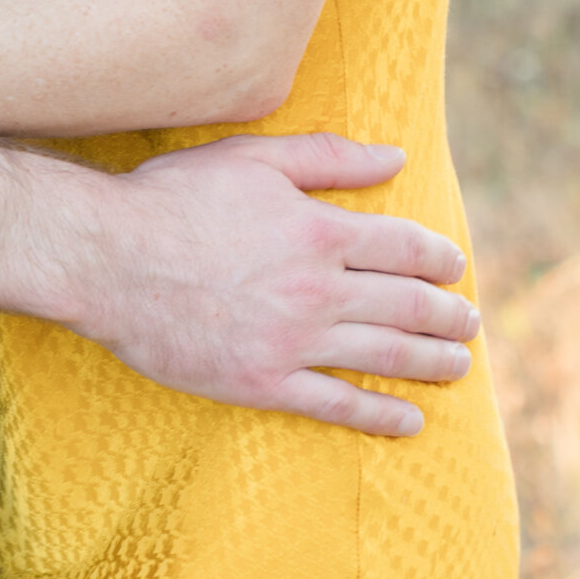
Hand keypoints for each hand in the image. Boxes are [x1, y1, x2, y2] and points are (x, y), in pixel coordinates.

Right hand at [60, 132, 477, 436]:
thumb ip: (328, 156)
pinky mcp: (264, 383)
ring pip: (384, 357)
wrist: (109, 257)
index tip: (455, 265)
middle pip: (406, 306)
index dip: (437, 257)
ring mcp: (293, 341)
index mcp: (318, 230)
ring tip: (458, 364)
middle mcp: (316, 289)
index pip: (403, 246)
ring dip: (432, 363)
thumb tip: (395, 157)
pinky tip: (408, 421)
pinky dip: (381, 416)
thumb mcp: (252, 157)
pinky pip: (337, 405)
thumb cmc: (175, 197)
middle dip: (448, 314)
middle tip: (470, 320)